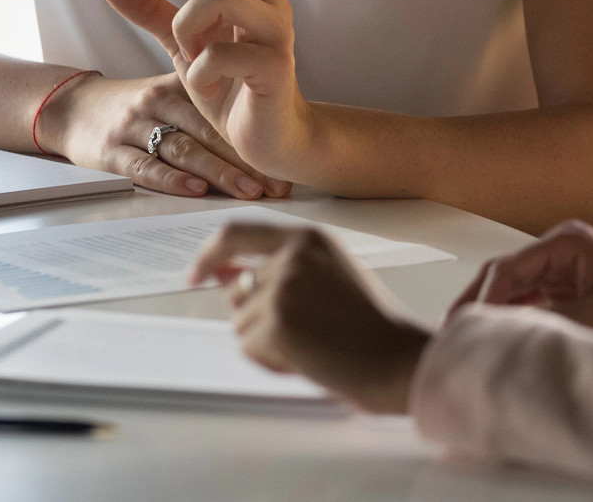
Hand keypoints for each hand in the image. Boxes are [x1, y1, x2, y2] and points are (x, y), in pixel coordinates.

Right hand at [37, 71, 290, 199]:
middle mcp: (158, 102)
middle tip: (276, 183)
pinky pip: (144, 166)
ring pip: (182, 150)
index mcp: (178, 85)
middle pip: (208, 131)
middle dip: (246, 159)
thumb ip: (210, 100)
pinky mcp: (111, 152)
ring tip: (249, 190)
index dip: (254, 137)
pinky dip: (171, 179)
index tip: (283, 162)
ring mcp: (134, 127)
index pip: (222, 110)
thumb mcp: (169, 88)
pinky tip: (196, 190)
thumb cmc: (133, 104)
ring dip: (219, 172)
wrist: (70, 107)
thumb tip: (265, 124)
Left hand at [98, 0, 314, 176]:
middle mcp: (269, 0)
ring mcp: (276, 33)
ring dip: (187, 25)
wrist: (265, 139)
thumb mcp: (181, 40)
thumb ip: (148, 8)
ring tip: (189, 56)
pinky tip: (205, 89)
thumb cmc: (229, 83)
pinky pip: (223, 54)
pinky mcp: (275, 69)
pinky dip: (200, 72)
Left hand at [188, 223, 429, 413]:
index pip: (237, 232)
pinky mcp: (277, 323)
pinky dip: (271, 361)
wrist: (397, 358)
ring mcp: (282, 288)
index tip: (195, 273)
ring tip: (313, 345)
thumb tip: (220, 277)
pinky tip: (309, 359)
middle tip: (302, 334)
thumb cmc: (369, 324)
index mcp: (308, 238)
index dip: (210, 254)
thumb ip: (278, 269)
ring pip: (241, 324)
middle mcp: (291, 256)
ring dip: (267, 342)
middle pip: (238, 291)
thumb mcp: (327, 277)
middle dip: (257, 318)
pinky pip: (250, 348)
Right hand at [452, 220, 592, 342]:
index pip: (504, 269)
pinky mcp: (580, 293)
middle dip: (482, 307)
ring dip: (500, 316)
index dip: (478, 301)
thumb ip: (541, 323)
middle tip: (456, 336)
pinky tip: (509, 343)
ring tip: (477, 342)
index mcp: (565, 241)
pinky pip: (538, 306)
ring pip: (519, 293)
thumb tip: (498, 335)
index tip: (460, 327)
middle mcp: (564, 251)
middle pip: (506, 278)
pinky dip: (521, 323)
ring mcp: (571, 272)